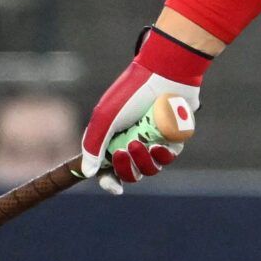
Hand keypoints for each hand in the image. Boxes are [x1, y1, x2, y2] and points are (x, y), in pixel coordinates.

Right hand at [80, 28, 211, 195]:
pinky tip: (159, 142)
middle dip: (126, 167)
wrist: (164, 73)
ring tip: (140, 142)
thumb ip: (92, 145)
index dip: (109, 181)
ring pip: (151, 168)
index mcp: (113, 138)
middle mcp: (133, 142)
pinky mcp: (173, 138)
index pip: (108, 169)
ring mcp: (153, 141)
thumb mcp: (104, 117)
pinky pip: (168, 157)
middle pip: (131, 173)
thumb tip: (87, 173)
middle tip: (123, 151)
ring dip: (144, 160)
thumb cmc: (131, 93)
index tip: (113, 187)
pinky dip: (162, 154)